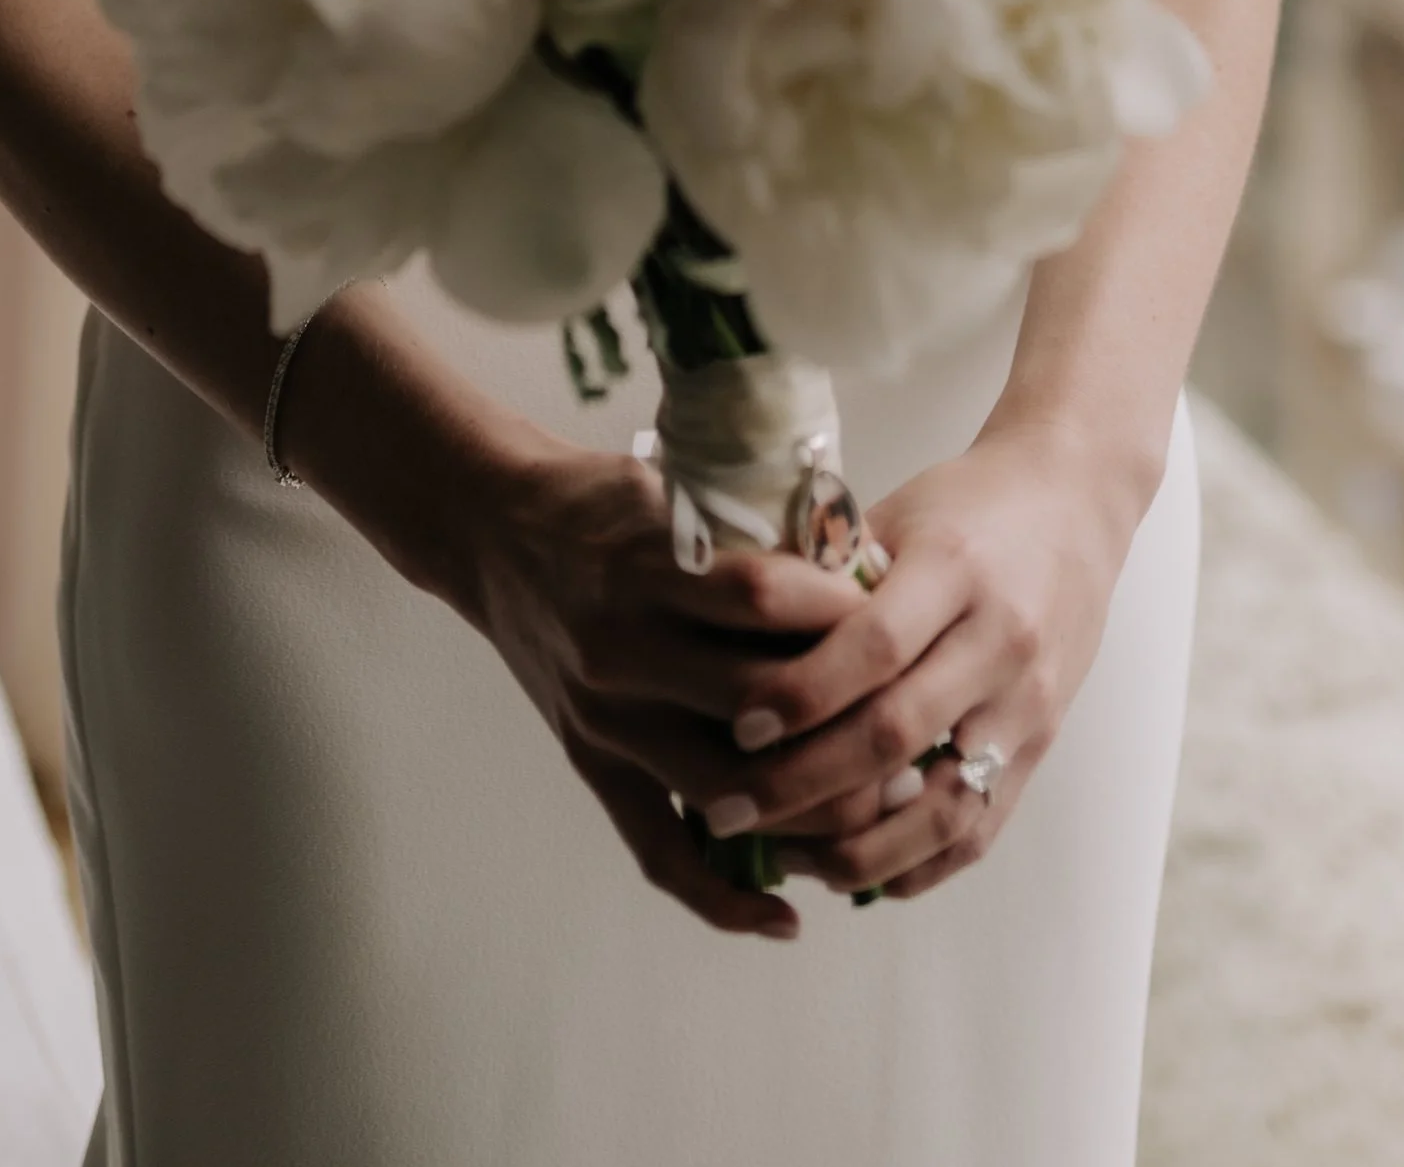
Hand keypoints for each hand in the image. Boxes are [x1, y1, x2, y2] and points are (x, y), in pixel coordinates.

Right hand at [467, 435, 869, 943]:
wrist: (493, 532)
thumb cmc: (601, 502)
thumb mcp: (671, 487)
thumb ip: (752, 528)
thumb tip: (864, 569)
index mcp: (649, 567)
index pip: (764, 595)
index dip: (840, 608)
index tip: (897, 613)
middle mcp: (623, 648)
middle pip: (757, 701)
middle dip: (844, 715)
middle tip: (911, 719)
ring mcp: (607, 717)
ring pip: (723, 787)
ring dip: (807, 806)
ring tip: (876, 809)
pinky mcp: (591, 764)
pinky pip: (659, 850)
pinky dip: (721, 895)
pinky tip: (783, 915)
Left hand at [689, 425, 1131, 902]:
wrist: (1074, 504)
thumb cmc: (964, 506)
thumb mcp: (896, 515)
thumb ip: (827, 578)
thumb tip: (729, 639)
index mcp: (955, 567)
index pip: (874, 645)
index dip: (802, 692)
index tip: (739, 726)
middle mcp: (1000, 639)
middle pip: (898, 731)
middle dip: (804, 782)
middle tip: (728, 809)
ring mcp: (1028, 702)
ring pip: (944, 804)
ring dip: (859, 847)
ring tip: (788, 857)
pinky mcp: (1042, 746)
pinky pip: (979, 830)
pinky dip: (916, 865)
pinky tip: (854, 869)